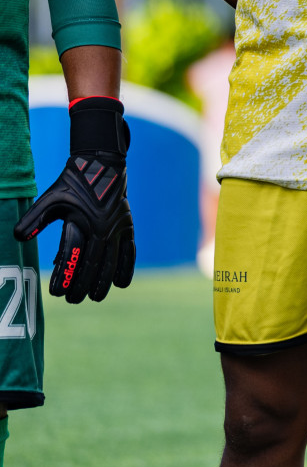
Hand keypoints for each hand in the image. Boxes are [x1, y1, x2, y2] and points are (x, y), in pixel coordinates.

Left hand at [15, 97, 134, 302]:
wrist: (102, 165)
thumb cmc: (72, 183)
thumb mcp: (50, 199)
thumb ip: (34, 218)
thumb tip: (18, 237)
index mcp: (85, 222)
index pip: (73, 256)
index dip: (64, 277)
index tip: (56, 293)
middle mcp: (104, 228)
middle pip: (95, 264)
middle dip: (83, 286)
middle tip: (73, 301)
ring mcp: (118, 228)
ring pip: (113, 262)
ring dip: (105, 282)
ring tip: (95, 297)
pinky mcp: (128, 227)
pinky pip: (130, 252)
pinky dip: (127, 268)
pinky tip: (122, 284)